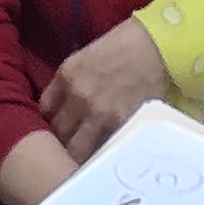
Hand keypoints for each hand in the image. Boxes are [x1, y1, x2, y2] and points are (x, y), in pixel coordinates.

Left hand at [40, 19, 168, 160]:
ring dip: (79, 154)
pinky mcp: (122, 125)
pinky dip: (101, 155)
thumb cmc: (124, 48)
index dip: (49, 123)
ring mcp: (99, 114)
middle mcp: (78, 96)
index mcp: (66, 76)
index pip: (44, 112)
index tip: (56, 128)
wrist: (159, 46)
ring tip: (86, 158)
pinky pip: (102, 150)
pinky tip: (105, 156)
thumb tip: (58, 109)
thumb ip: (67, 84)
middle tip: (71, 147)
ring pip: (75, 150)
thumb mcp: (84, 58)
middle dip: (62, 141)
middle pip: (57, 134)